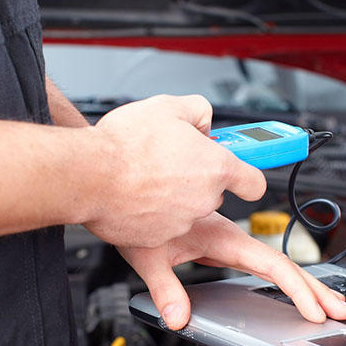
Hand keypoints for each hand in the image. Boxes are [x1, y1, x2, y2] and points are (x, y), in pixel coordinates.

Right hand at [84, 94, 265, 247]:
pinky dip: (152, 211)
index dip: (249, 174)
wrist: (90, 175)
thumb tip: (203, 121)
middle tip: (172, 160)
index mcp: (215, 167)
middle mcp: (204, 199)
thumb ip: (198, 111)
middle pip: (214, 191)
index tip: (244, 169)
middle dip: (198, 177)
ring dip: (173, 193)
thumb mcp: (169, 106)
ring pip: (187, 208)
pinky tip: (135, 193)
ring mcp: (182, 222)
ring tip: (146, 174)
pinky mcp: (157, 239)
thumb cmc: (126, 144)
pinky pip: (161, 223)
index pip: (255, 182)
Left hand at [118, 212, 345, 328]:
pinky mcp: (218, 239)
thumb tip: (178, 318)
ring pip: (274, 259)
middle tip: (342, 310)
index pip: (271, 266)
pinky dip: (282, 273)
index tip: (316, 310)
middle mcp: (231, 237)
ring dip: (303, 281)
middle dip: (316, 288)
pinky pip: (259, 255)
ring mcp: (227, 238)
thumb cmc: (134, 210)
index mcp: (223, 238)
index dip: (297, 289)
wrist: (124, 180)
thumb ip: (164, 288)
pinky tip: (290, 286)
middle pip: (284, 264)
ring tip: (328, 302)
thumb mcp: (147, 255)